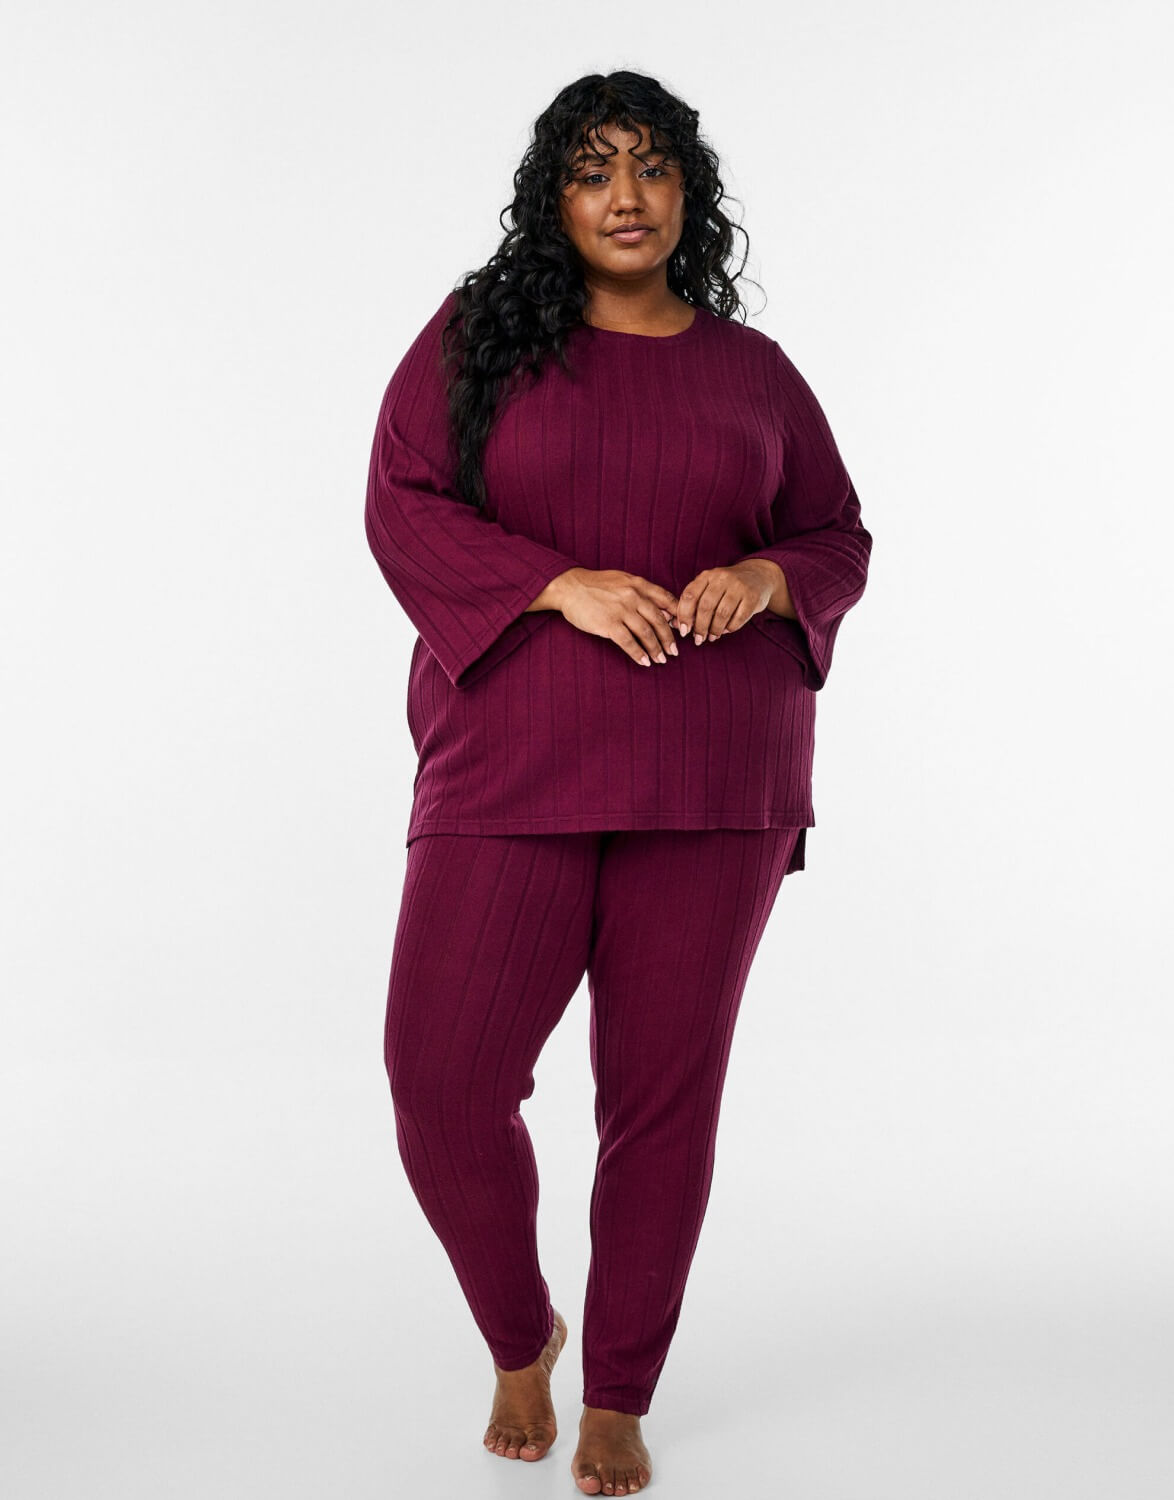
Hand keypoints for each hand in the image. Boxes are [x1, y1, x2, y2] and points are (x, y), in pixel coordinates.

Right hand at [549, 568, 681, 667]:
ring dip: (656, 649)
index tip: (682, 629)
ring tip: (660, 659)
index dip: (677, 616)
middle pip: (659, 620)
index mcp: (639, 584)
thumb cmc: (596, 585)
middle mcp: (633, 596)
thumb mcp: (623, 580)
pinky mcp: (608, 624)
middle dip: (668, 638)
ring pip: (646, 633)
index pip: (667, 599)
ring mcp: (621, 610)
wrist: (570, 587)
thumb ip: (642, 592)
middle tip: (674, 652)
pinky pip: (628, 642)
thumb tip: (663, 610)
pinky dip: (638, 654)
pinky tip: (644, 662)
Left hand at [672, 559, 789, 642]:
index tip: (684, 631)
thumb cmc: (726, 588)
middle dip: (700, 627)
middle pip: (705, 607)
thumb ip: (694, 603)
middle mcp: (722, 578)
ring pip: (721, 614)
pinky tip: (726, 630)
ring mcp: (739, 586)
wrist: (758, 576)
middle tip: (698, 639)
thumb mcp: (709, 588)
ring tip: (711, 637)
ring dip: (714, 630)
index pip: (690, 595)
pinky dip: (730, 628)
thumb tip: (678, 626)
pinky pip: (738, 618)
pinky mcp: (753, 597)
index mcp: (707, 575)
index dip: (684, 616)